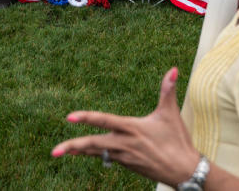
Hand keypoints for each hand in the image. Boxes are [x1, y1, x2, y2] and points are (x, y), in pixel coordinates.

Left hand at [51, 68, 201, 186]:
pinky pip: (106, 158)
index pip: (104, 121)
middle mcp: (124, 143)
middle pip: (93, 144)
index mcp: (132, 128)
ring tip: (61, 151)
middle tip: (54, 151)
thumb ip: (167, 90)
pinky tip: (84, 151)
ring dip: (79, 150)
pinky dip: (94, 154)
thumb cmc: (178, 141)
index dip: (86, 118)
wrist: (184, 171)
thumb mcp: (170, 114)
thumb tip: (173, 69)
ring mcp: (124, 156)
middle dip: (73, 146)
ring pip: (96, 152)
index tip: (69, 117)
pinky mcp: (127, 164)